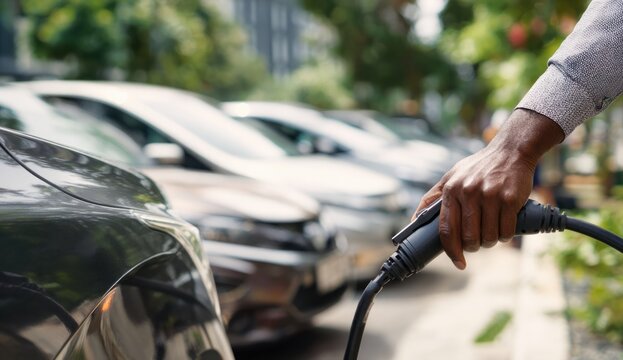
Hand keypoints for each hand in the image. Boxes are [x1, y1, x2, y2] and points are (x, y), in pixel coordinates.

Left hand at [414, 109, 563, 269]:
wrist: (510, 151)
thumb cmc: (478, 167)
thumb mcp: (451, 177)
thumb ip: (433, 198)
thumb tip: (414, 220)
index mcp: (451, 190)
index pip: (446, 229)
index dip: (451, 251)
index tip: (458, 262)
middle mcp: (469, 193)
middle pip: (469, 238)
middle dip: (474, 246)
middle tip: (478, 242)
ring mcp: (490, 196)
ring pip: (489, 238)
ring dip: (491, 242)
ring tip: (491, 233)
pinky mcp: (510, 199)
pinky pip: (506, 231)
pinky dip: (505, 236)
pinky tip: (504, 228)